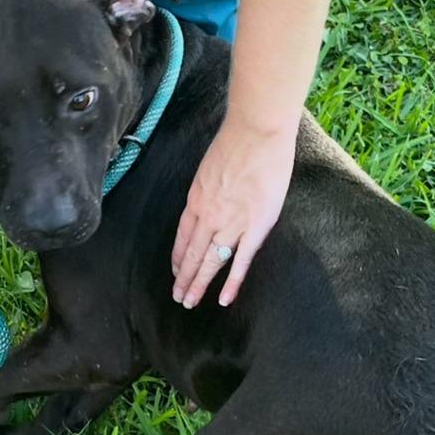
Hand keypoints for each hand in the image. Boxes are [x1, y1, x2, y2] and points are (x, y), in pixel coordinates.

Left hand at [171, 116, 295, 308]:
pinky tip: (223, 299)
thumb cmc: (238, 141)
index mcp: (197, 199)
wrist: (257, 131)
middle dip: (184, 278)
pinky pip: (240, 261)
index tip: (176, 271)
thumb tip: (213, 196)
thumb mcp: (211, 166)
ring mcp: (231, 223)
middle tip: (179, 297)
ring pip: (210, 261)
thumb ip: (211, 187)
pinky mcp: (255, 226)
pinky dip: (232, 283)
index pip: (183, 236)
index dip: (178, 256)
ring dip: (199, 284)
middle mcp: (209, 215)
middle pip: (192, 253)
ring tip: (190, 303)